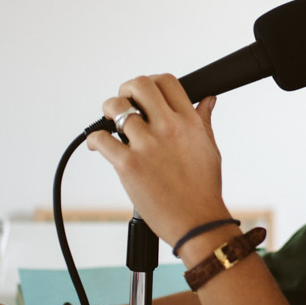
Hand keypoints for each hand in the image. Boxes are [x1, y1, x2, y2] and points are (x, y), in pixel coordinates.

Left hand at [86, 75, 228, 246]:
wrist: (198, 223)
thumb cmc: (204, 190)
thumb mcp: (210, 149)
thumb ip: (204, 120)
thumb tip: (208, 100)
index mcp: (189, 122)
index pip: (167, 81)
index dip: (152, 82)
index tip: (145, 95)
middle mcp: (169, 128)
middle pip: (140, 85)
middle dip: (127, 89)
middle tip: (124, 102)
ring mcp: (148, 146)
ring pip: (116, 108)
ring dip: (108, 110)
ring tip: (109, 122)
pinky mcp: (129, 165)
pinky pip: (101, 139)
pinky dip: (95, 140)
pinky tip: (99, 146)